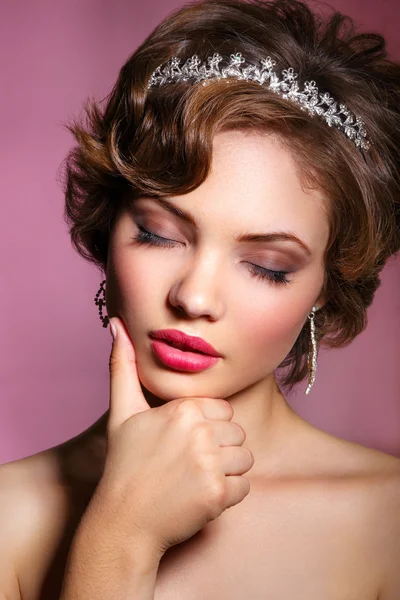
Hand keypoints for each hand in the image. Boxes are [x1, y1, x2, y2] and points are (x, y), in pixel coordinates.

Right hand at [93, 316, 253, 558]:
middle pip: (237, 434)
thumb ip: (123, 366)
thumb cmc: (124, 464)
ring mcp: (209, 464)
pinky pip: (245, 487)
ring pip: (245, 459)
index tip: (185, 443)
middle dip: (220, 449)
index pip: (224, 411)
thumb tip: (117, 324)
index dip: (209, 428)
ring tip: (196, 479)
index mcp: (183, 408)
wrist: (123, 520)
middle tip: (189, 464)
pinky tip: (202, 496)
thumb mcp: (122, 412)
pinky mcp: (217, 494)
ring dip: (227, 471)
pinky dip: (229, 495)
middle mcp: (200, 432)